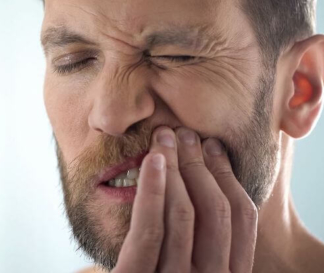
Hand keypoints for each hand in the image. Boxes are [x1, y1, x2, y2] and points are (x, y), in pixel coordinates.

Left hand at [112, 126, 257, 272]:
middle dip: (200, 163)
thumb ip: (203, 236)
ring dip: (175, 166)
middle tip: (184, 133)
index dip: (228, 175)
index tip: (212, 145)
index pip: (242, 218)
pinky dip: (152, 189)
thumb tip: (209, 178)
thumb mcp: (189, 261)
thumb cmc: (158, 272)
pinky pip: (150, 230)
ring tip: (163, 136)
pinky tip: (152, 159)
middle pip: (215, 210)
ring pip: (183, 213)